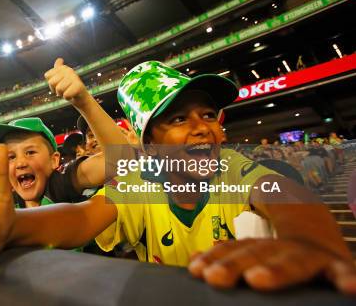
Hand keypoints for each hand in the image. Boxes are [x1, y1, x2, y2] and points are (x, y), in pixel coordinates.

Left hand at [44, 58, 90, 108]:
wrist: (80, 97)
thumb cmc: (68, 87)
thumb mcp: (61, 78)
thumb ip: (57, 68)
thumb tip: (60, 59)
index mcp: (63, 68)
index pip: (47, 75)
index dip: (51, 82)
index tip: (58, 83)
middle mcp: (69, 70)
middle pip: (51, 82)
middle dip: (55, 89)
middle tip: (63, 89)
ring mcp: (74, 77)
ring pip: (58, 89)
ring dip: (62, 94)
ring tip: (68, 91)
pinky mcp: (79, 86)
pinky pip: (66, 95)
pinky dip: (67, 97)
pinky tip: (72, 95)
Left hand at [188, 239, 355, 293]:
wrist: (323, 241)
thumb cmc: (281, 259)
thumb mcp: (255, 255)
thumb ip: (227, 258)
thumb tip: (192, 263)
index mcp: (259, 248)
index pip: (233, 251)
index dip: (213, 258)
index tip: (196, 270)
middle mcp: (282, 247)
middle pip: (255, 255)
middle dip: (234, 265)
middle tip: (214, 277)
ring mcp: (311, 256)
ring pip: (292, 262)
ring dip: (276, 271)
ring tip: (257, 280)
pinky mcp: (338, 267)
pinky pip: (343, 273)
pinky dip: (348, 279)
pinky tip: (350, 289)